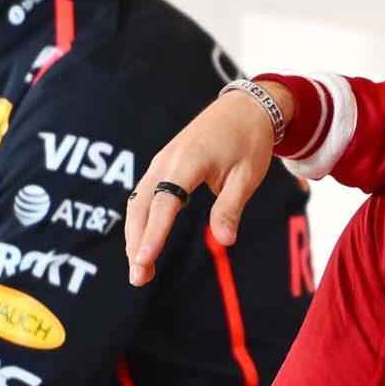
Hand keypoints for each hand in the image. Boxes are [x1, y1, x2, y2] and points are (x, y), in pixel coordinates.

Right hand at [125, 81, 291, 285]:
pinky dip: (140, 220)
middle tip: (139, 278)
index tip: (145, 259)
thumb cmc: (249, 141)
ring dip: (135, 235)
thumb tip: (225, 241)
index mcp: (188, 162)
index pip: (165, 203)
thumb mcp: (247, 176)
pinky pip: (144, 195)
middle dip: (136, 243)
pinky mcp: (163, 165)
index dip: (154, 233)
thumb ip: (231, 207)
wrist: (244, 107)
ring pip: (138, 203)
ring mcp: (161, 161)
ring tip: (140, 268)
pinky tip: (142, 243)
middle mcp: (167, 161)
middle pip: (142, 207)